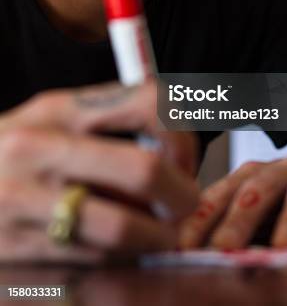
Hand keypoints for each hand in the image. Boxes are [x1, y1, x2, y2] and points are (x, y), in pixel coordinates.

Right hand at [0, 79, 198, 262]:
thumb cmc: (14, 153)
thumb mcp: (54, 120)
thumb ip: (112, 125)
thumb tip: (177, 150)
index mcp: (60, 109)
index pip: (148, 105)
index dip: (184, 137)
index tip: (185, 160)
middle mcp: (41, 150)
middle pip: (144, 170)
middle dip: (182, 195)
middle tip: (185, 205)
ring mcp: (25, 204)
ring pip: (124, 229)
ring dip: (156, 237)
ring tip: (156, 234)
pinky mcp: (17, 252)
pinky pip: (93, 263)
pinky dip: (120, 261)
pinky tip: (117, 252)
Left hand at [180, 155, 286, 248]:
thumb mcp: (265, 216)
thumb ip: (238, 231)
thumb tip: (199, 258)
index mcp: (257, 174)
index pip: (223, 193)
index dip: (202, 217)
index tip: (183, 246)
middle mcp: (286, 169)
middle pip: (259, 188)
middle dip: (239, 219)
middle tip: (223, 249)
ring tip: (283, 250)